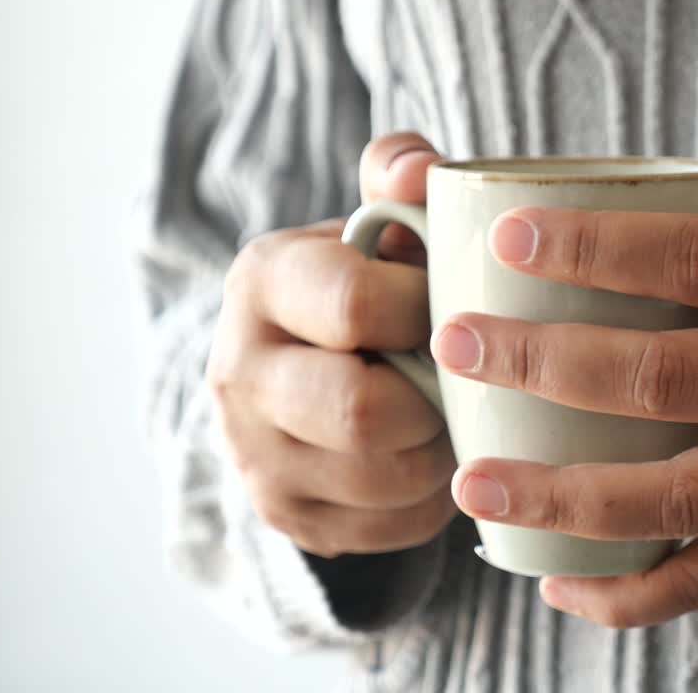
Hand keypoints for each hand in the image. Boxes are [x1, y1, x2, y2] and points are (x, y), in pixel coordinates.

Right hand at [206, 132, 455, 557]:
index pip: (353, 304)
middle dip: (433, 397)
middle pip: (360, 411)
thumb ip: (398, 176)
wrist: (296, 367)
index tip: (453, 305)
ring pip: (384, 479)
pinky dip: (431, 497)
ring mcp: (253, 455)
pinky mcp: (287, 516)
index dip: (428, 310)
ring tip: (452, 415)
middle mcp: (238, 373)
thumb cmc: (363, 284)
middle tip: (460, 376)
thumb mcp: (373, 222)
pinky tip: (431, 456)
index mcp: (261, 281)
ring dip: (441, 450)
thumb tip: (418, 169)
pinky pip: (390, 528)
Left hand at [433, 205, 697, 626]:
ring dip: (563, 497)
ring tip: (475, 484)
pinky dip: (626, 594)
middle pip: (667, 377)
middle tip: (460, 347)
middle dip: (547, 364)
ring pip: (677, 497)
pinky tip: (557, 583)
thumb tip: (591, 257)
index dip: (598, 247)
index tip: (509, 240)